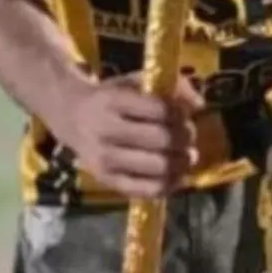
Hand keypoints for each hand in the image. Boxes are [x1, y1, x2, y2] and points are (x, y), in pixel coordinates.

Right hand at [65, 72, 203, 200]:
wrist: (71, 117)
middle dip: (186, 138)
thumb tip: (200, 104)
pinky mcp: (107, 181)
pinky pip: (147, 190)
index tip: (186, 115)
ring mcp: (105, 160)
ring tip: (187, 156)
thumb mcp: (135, 82)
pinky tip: (178, 176)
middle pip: (163, 139)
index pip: (160, 109)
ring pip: (159, 167)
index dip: (181, 113)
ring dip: (182, 162)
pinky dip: (170, 185)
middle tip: (190, 136)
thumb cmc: (111, 98)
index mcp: (113, 101)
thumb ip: (170, 87)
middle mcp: (106, 131)